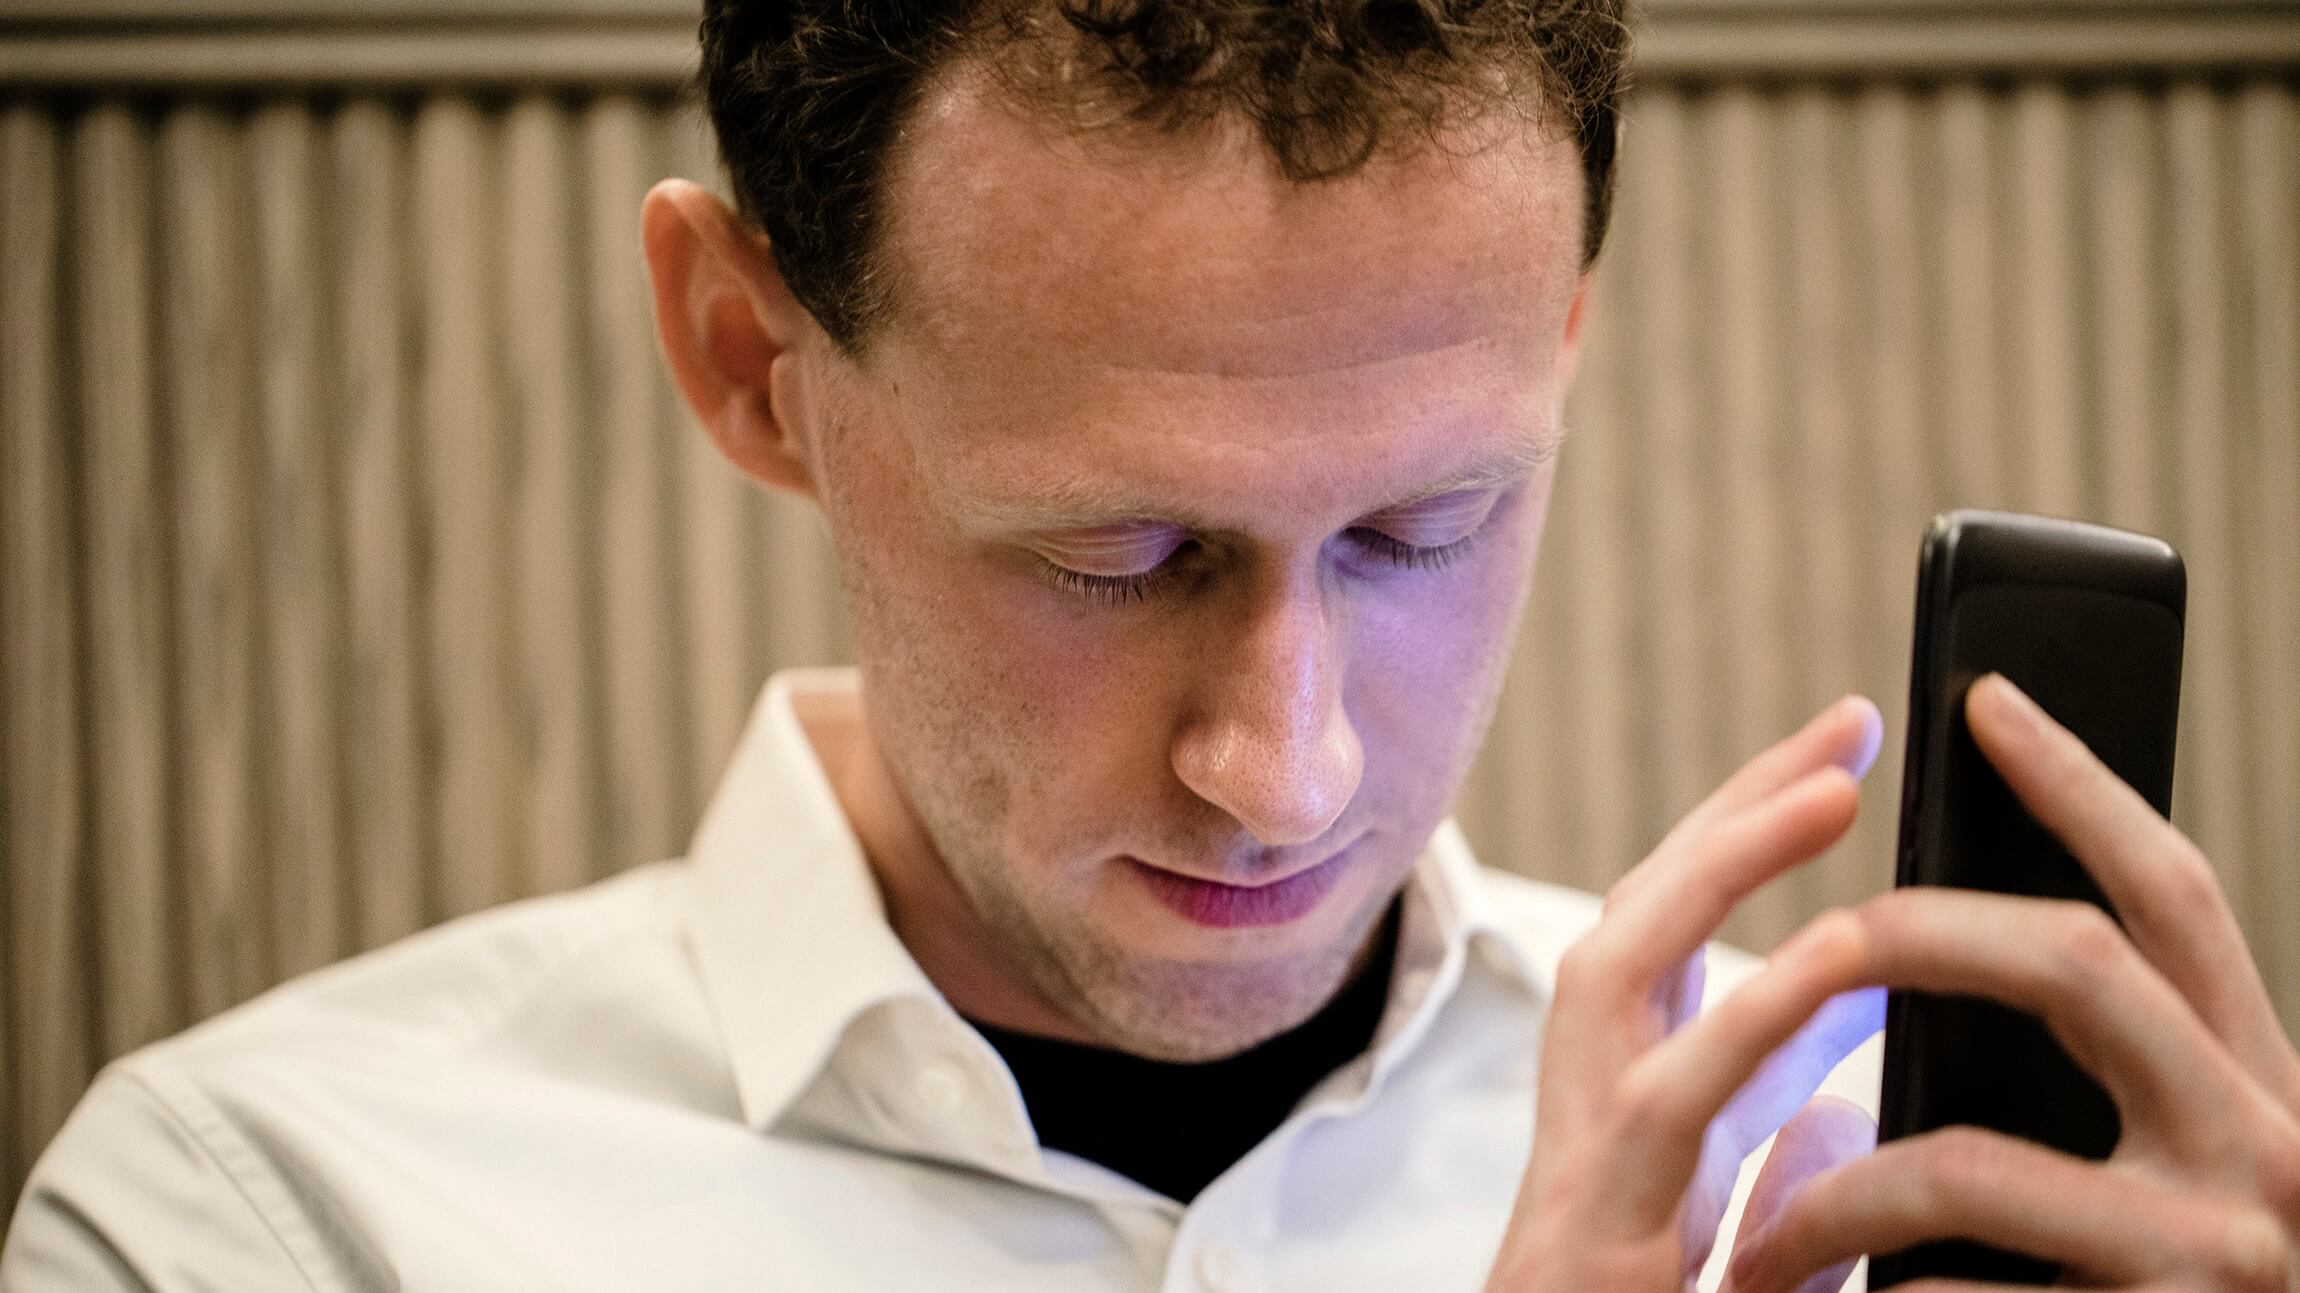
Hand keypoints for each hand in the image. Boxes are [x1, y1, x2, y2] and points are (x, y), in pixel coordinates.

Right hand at [1485, 696, 1889, 1292]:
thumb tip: (1843, 1084)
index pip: (1680, 941)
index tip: (1837, 755)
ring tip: (1826, 786)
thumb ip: (1776, 1166)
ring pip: (1621, 974)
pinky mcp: (1594, 1234)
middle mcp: (1588, 1121)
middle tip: (1843, 727)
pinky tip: (1836, 958)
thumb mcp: (1738, 1256)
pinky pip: (1670, 1107)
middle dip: (1732, 812)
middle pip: (1638, 918)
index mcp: (1632, 1121)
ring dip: (1719, 868)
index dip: (1747, 839)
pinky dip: (1748, 1019)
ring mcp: (1581, 1169)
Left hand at [1722, 674, 2299, 1292]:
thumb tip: (1939, 930)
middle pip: (2073, 965)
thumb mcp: (2181, 1164)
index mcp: (2267, 1085)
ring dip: (1829, 1193)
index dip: (2081, 787)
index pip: (2173, 897)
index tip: (1984, 700)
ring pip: (1965, 1157)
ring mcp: (2219, 1255)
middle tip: (1822, 942)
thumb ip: (2112, 1063)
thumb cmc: (2194, 1286)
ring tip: (1763, 1237)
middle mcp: (2268, 1149)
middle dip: (1918, 934)